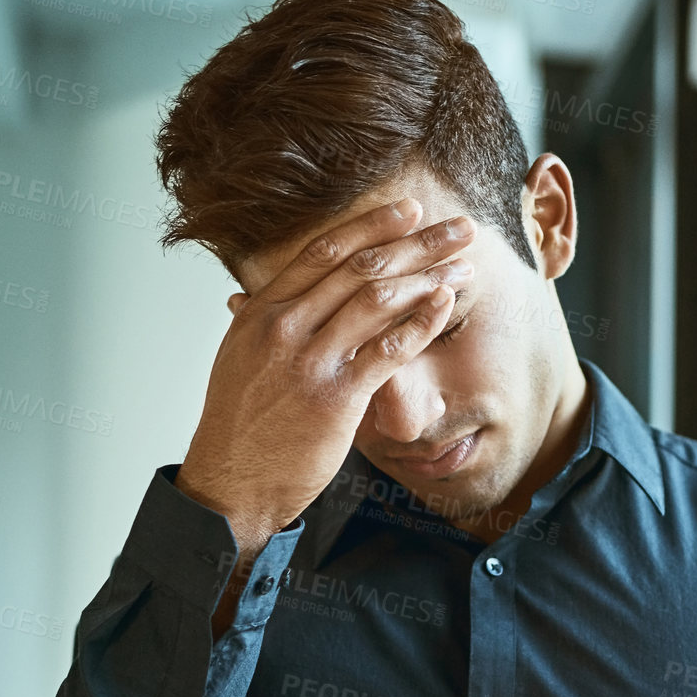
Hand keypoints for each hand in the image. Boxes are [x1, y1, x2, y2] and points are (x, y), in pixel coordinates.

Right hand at [175, 197, 475, 553]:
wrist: (231, 485)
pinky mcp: (335, 398)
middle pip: (360, 268)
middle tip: (459, 227)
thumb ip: (263, 324)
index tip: (409, 211)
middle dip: (417, 242)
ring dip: (429, 276)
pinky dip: (421, 321)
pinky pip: (387, 349)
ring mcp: (310, 361)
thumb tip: (260, 298)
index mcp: (261, 312)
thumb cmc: (240, 429)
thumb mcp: (240, 359)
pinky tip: (446, 303)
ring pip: (377, 300)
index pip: (323, 252)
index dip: (371, 226)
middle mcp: (284, 327)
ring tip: (465, 265)